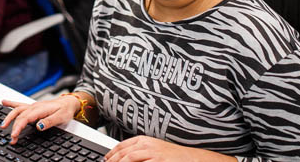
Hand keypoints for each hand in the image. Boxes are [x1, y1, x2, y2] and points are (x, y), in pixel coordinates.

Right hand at [1, 96, 79, 143]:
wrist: (69, 102)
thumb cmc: (65, 109)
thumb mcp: (61, 117)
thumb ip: (49, 122)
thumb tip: (39, 126)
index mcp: (40, 109)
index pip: (25, 118)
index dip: (18, 126)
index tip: (14, 135)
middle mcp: (34, 107)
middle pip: (19, 115)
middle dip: (13, 125)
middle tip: (10, 136)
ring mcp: (33, 106)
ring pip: (18, 110)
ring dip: (9, 117)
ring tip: (2, 125)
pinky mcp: (33, 107)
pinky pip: (20, 104)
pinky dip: (11, 104)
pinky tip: (4, 102)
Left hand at [105, 135, 237, 161]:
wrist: (193, 159)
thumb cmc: (175, 156)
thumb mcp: (156, 150)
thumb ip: (141, 152)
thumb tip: (126, 157)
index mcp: (145, 140)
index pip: (122, 145)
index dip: (112, 152)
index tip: (106, 158)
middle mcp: (147, 145)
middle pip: (123, 152)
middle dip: (113, 160)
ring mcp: (153, 153)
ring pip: (129, 158)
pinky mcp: (159, 160)